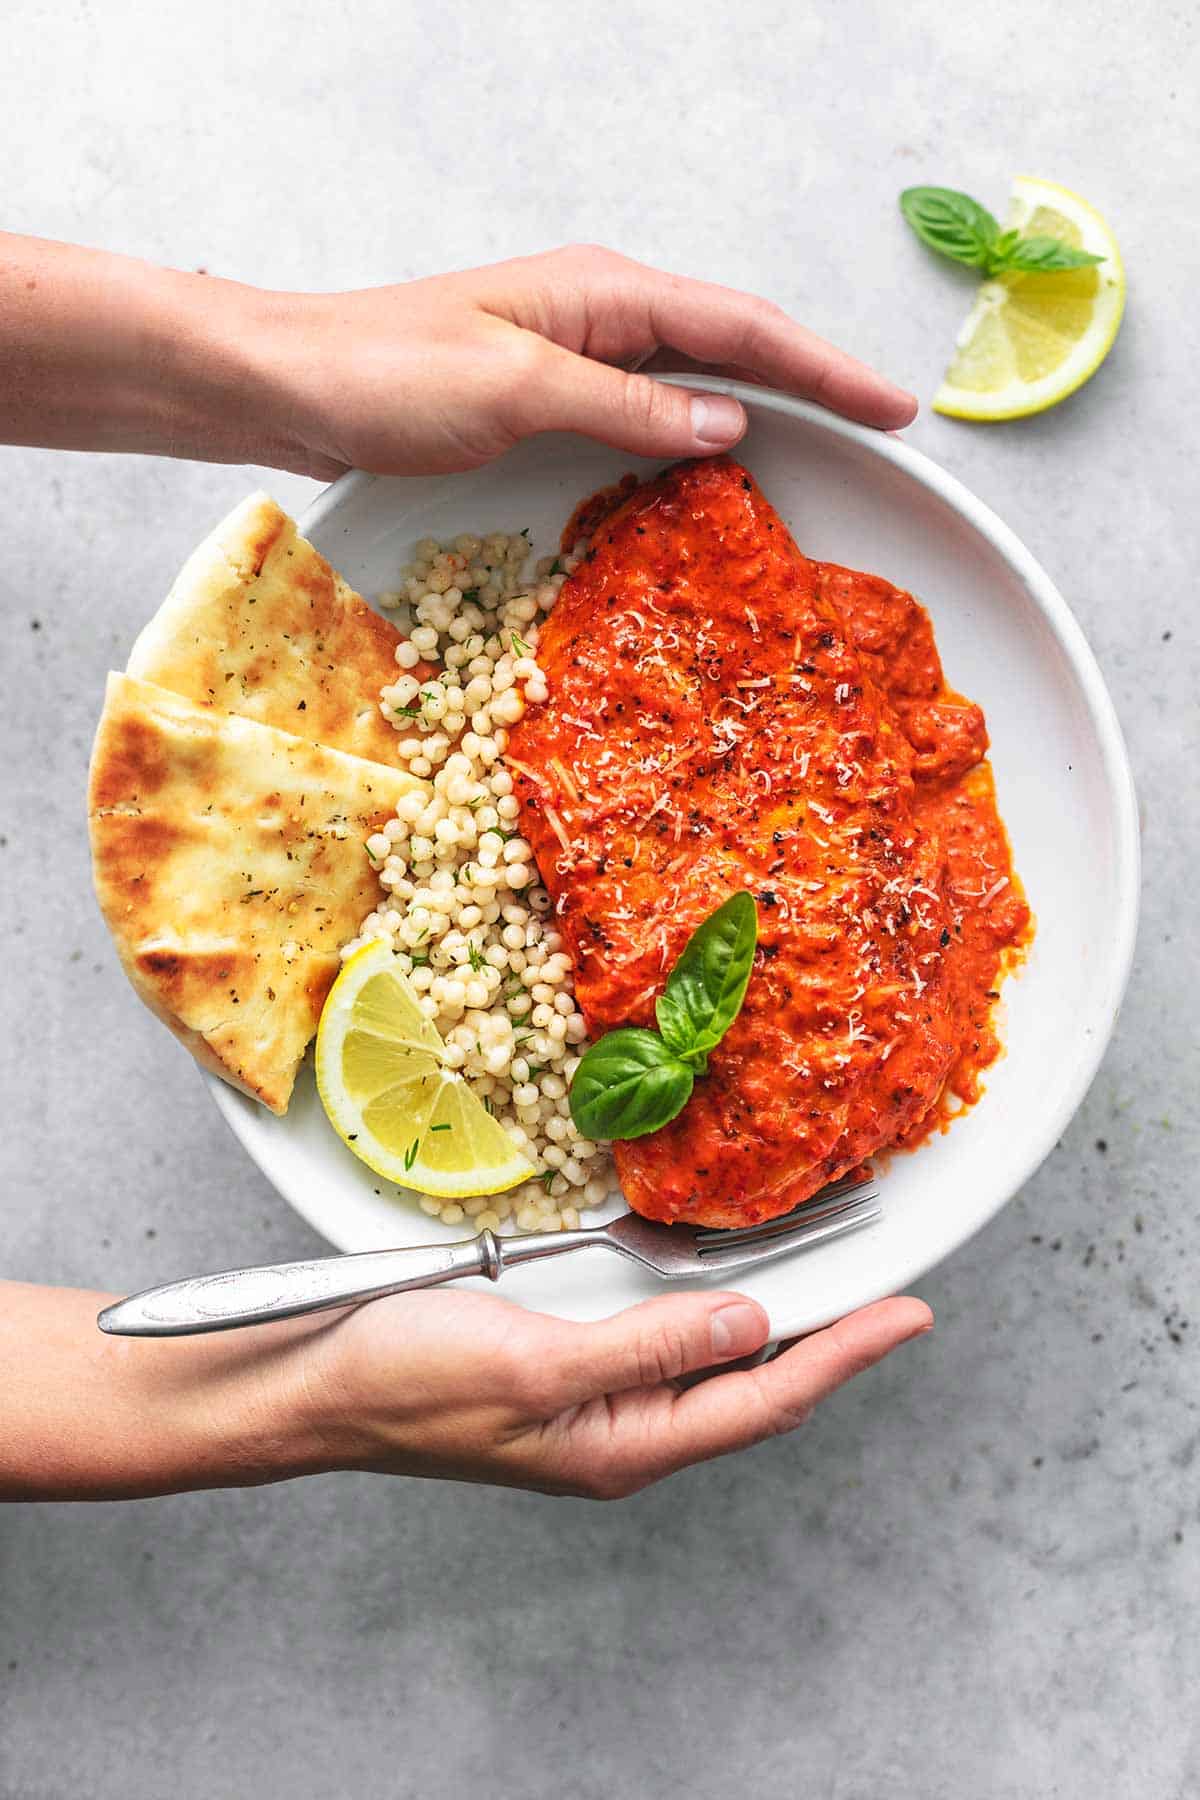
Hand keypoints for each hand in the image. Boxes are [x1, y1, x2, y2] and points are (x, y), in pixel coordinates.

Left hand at [270, 244, 916, 479]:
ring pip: (692, 377)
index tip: (893, 404)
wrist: (286, 384)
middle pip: (732, 344)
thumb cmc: (385, 374)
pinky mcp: (545, 395)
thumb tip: (729, 420)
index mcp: (602, 293)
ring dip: (761, 407)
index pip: (741, 326)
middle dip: (813, 380)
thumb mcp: (516, 389)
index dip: (824, 367)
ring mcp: (572, 352)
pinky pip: (645, 410)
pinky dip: (694, 435)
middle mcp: (598, 314)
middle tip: (885, 426)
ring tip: (828, 447)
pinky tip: (714, 466)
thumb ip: (626, 404)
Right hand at [295, 1287, 932, 1497]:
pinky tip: (722, 1272)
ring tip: (836, 1278)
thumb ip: (646, 1348)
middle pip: (755, 1386)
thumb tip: (752, 1327)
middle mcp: (623, 1427)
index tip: (911, 1315)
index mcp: (624, 1446)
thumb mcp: (534, 1367)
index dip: (846, 1354)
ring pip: (713, 1359)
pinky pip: (660, 1335)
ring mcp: (596, 1395)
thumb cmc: (406, 1383)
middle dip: (831, 1340)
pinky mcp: (566, 1360)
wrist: (314, 1383)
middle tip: (895, 1290)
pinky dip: (706, 1303)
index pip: (766, 1399)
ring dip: (776, 1319)